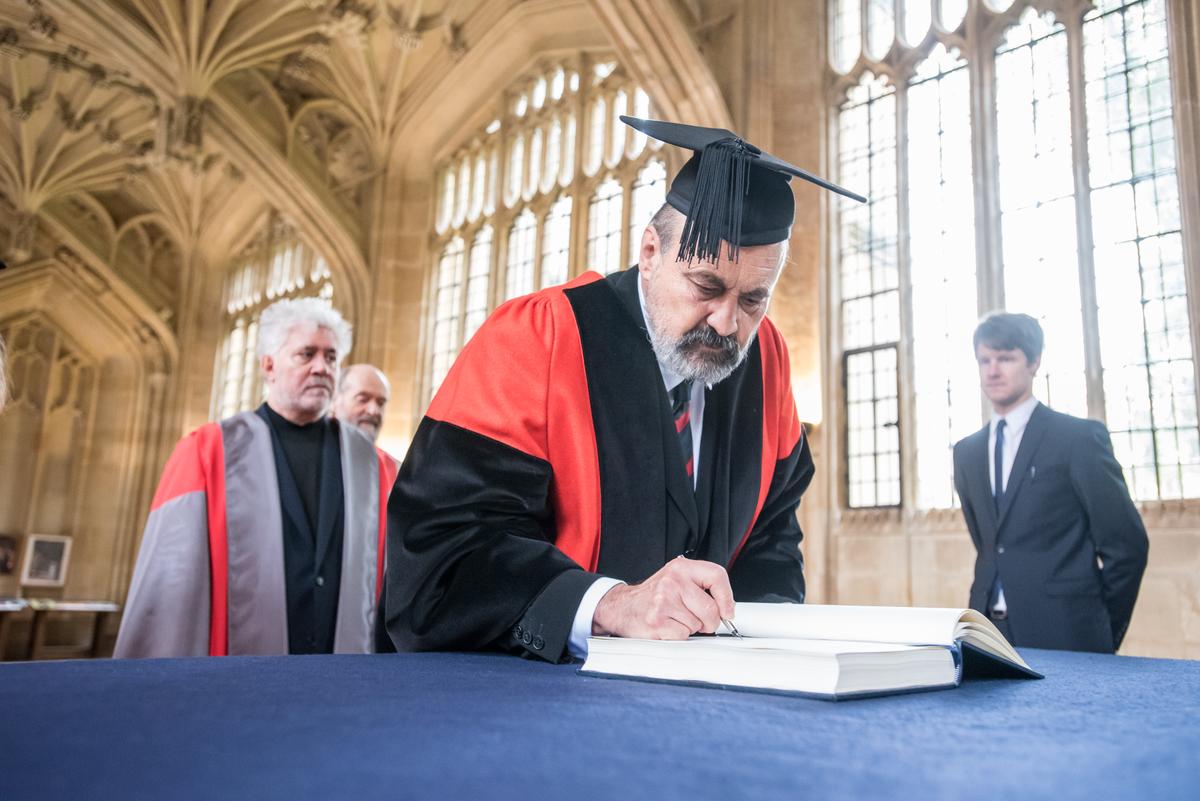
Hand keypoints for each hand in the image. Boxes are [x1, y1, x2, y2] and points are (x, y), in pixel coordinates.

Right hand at [592, 557, 734, 639]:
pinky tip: (666, 627)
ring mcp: (664, 600)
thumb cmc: (653, 596)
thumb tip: (728, 609)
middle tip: (696, 620)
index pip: (717, 575)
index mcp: (681, 567)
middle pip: (711, 609)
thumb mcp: (677, 580)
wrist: (622, 607)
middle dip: (709, 622)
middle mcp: (672, 580)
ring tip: (674, 619)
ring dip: (691, 628)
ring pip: (698, 625)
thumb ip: (702, 588)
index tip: (728, 612)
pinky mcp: (657, 621)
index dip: (727, 598)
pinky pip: (684, 636)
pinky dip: (678, 636)